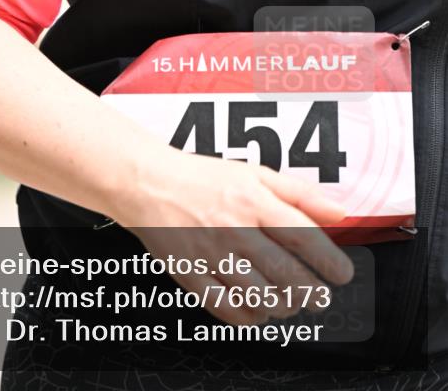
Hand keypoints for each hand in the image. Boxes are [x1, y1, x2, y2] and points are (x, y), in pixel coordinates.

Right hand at [116, 146, 353, 325]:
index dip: (331, 262)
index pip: (304, 237)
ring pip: (261, 297)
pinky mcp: (191, 274)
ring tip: (289, 301)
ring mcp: (211, 254)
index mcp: (253, 200)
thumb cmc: (203, 178)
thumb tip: (340, 213)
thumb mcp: (255, 174)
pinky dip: (251, 316)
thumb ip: (300, 194)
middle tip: (318, 296)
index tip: (342, 274)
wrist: (149, 183)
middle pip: (287, 274)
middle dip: (312, 293)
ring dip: (284, 306)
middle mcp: (234, 228)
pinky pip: (228, 308)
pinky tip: (258, 309)